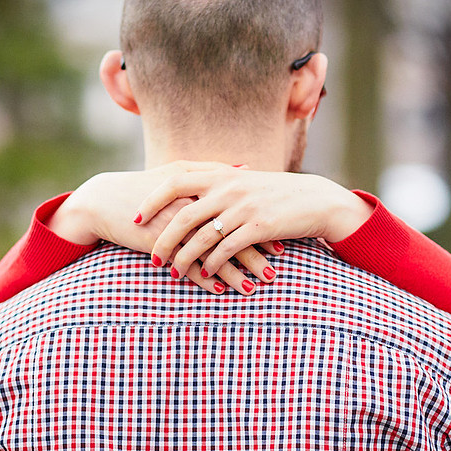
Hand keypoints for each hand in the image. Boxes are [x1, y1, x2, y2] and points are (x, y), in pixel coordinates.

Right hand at [46, 162, 276, 294]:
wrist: (103, 201)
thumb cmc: (145, 188)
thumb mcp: (178, 174)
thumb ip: (213, 172)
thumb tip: (246, 168)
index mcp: (198, 188)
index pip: (236, 210)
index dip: (259, 226)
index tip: (281, 241)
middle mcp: (188, 205)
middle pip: (228, 232)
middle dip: (253, 253)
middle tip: (275, 270)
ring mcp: (173, 225)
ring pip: (210, 251)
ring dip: (233, 271)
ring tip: (253, 288)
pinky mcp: (157, 242)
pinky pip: (185, 264)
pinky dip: (204, 279)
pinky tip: (221, 291)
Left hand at [133, 169, 373, 278]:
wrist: (315, 199)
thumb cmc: (276, 194)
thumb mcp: (244, 183)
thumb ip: (216, 187)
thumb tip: (187, 196)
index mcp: (220, 175)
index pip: (174, 182)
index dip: (151, 200)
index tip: (136, 217)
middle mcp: (228, 188)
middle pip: (182, 215)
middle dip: (163, 240)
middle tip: (152, 258)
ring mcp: (243, 207)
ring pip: (201, 237)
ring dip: (185, 258)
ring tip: (174, 273)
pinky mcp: (259, 226)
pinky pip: (226, 249)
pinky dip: (212, 264)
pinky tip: (205, 275)